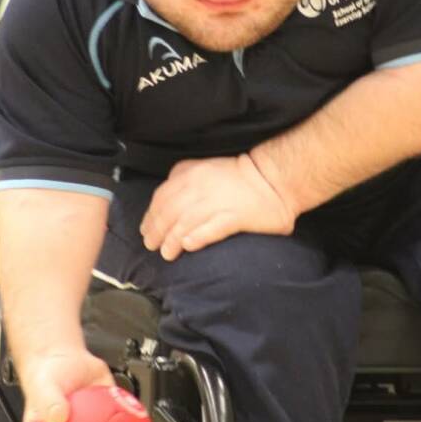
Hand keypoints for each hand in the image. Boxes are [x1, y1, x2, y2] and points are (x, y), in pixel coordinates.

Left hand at [140, 154, 295, 260]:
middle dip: (157, 231)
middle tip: (152, 245)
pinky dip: (197, 238)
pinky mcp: (236, 216)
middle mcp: (202, 186)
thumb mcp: (206, 168)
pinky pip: (211, 229)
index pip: (162, 197)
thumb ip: (184, 177)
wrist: (274, 180)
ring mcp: (219, 201)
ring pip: (185, 223)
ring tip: (167, 253)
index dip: (151, 216)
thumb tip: (165, 197)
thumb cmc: (240, 177)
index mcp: (193, 173)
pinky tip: (189, 246)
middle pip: (170, 212)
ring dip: (172, 240)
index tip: (146, 230)